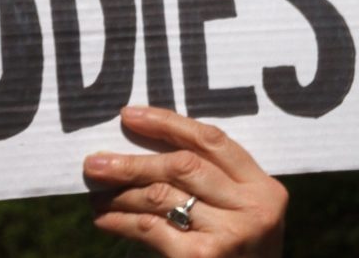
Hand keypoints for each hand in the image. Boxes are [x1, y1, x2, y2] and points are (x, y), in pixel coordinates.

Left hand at [87, 106, 285, 255]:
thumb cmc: (241, 254)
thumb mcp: (242, 214)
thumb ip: (211, 182)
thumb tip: (140, 146)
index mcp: (264, 189)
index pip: (211, 140)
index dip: (167, 123)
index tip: (128, 116)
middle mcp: (252, 208)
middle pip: (181, 166)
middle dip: (132, 163)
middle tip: (94, 164)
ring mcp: (229, 233)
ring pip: (160, 196)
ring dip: (120, 194)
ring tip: (96, 195)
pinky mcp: (203, 256)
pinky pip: (150, 227)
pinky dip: (120, 221)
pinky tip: (104, 219)